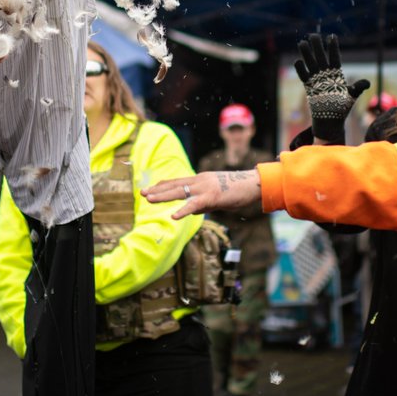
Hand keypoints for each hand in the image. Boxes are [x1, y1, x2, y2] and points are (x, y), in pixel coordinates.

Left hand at [141, 170, 261, 218]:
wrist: (254, 184)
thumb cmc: (238, 191)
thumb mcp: (217, 197)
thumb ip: (202, 203)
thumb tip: (190, 211)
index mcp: (201, 180)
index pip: (178, 181)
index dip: (163, 185)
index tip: (150, 187)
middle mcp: (201, 180)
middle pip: (175, 184)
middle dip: (157, 189)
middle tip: (142, 192)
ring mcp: (206, 187)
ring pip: (180, 191)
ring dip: (163, 196)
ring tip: (149, 199)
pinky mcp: (213, 196)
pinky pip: (195, 204)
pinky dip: (183, 210)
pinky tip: (173, 216)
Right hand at [294, 34, 369, 143]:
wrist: (331, 119)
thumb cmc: (342, 107)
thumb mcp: (352, 95)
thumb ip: (358, 87)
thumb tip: (367, 83)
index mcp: (336, 74)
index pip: (335, 58)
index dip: (333, 48)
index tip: (332, 36)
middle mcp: (326, 75)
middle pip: (320, 57)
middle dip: (317, 46)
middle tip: (313, 35)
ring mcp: (317, 80)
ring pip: (311, 64)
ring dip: (306, 54)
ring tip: (302, 42)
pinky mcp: (309, 87)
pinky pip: (304, 76)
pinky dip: (301, 69)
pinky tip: (297, 61)